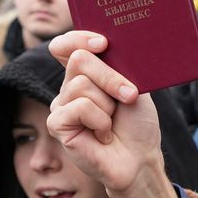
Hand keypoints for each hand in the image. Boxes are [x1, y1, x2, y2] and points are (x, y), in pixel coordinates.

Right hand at [47, 31, 178, 197]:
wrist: (139, 159)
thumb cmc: (137, 125)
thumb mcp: (134, 87)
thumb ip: (115, 66)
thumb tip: (102, 45)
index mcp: (87, 74)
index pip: (67, 45)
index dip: (79, 38)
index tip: (103, 44)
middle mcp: (70, 86)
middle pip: (80, 59)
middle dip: (111, 77)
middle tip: (128, 97)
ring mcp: (61, 104)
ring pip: (81, 84)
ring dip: (108, 105)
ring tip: (112, 123)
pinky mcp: (57, 124)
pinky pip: (78, 107)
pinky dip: (99, 120)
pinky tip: (103, 135)